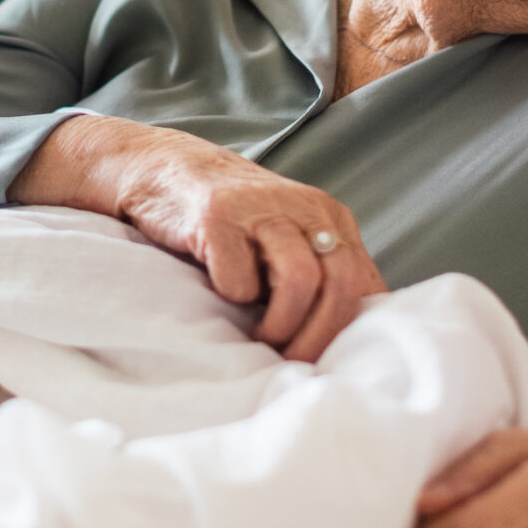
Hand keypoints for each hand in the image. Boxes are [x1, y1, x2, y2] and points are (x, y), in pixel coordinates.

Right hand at [8, 114, 388, 360]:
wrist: (162, 167)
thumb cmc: (231, 221)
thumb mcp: (287, 236)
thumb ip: (321, 272)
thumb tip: (352, 339)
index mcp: (329, 216)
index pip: (364, 281)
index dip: (349, 330)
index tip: (325, 358)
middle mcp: (304, 207)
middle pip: (341, 283)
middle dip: (318, 335)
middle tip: (292, 359)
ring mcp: (261, 209)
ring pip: (301, 280)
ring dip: (282, 324)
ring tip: (262, 338)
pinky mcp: (217, 217)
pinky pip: (240, 278)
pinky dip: (234, 297)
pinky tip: (223, 291)